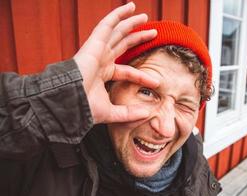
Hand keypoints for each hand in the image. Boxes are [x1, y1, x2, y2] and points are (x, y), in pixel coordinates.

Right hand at [73, 2, 158, 123]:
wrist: (69, 102)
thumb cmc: (84, 108)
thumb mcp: (111, 112)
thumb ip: (128, 113)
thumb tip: (147, 114)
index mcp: (103, 74)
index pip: (127, 71)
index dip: (142, 76)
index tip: (157, 81)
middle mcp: (101, 59)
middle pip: (123, 44)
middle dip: (137, 37)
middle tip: (152, 32)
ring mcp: (97, 50)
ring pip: (117, 31)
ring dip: (130, 23)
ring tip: (144, 17)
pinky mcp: (94, 43)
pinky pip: (107, 24)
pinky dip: (118, 15)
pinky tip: (130, 8)